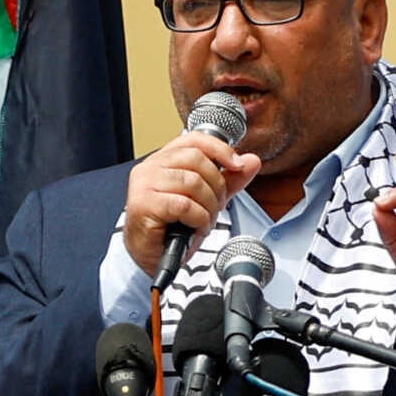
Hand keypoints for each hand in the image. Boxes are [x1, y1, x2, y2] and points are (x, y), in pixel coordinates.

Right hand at [121, 132, 260, 278]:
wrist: (153, 256)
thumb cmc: (173, 226)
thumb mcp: (206, 198)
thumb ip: (229, 179)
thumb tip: (251, 161)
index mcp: (163, 160)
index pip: (194, 140)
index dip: (219, 149)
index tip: (237, 164)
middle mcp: (150, 167)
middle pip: (196, 159)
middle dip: (216, 186)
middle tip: (216, 207)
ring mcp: (144, 184)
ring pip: (193, 182)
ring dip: (208, 206)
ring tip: (205, 220)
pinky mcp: (144, 204)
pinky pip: (185, 205)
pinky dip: (199, 219)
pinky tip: (196, 227)